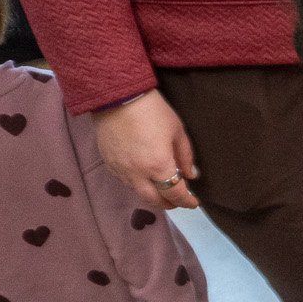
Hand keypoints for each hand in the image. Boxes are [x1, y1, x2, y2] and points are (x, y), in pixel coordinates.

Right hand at [94, 90, 199, 209]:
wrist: (117, 97)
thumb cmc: (153, 111)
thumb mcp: (177, 131)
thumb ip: (185, 157)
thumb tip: (191, 175)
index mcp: (158, 166)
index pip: (175, 194)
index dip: (187, 201)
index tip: (194, 202)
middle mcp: (137, 174)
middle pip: (154, 200)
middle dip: (169, 204)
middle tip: (178, 201)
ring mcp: (120, 170)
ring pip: (138, 193)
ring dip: (152, 195)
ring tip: (162, 190)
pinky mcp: (108, 164)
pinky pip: (124, 182)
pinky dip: (137, 185)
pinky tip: (144, 178)